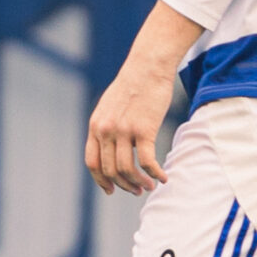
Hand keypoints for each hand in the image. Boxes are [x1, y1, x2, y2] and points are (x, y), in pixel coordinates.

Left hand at [85, 1, 198, 194]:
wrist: (148, 66)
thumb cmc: (134, 84)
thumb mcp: (110, 105)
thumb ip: (107, 125)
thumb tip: (112, 146)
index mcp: (95, 125)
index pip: (93, 163)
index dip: (101, 181)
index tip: (112, 190)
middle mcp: (106, 130)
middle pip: (110, 170)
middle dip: (123, 185)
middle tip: (137, 191)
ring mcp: (123, 130)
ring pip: (127, 169)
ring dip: (139, 183)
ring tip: (150, 187)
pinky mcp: (143, 129)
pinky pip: (147, 162)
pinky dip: (155, 174)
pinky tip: (163, 178)